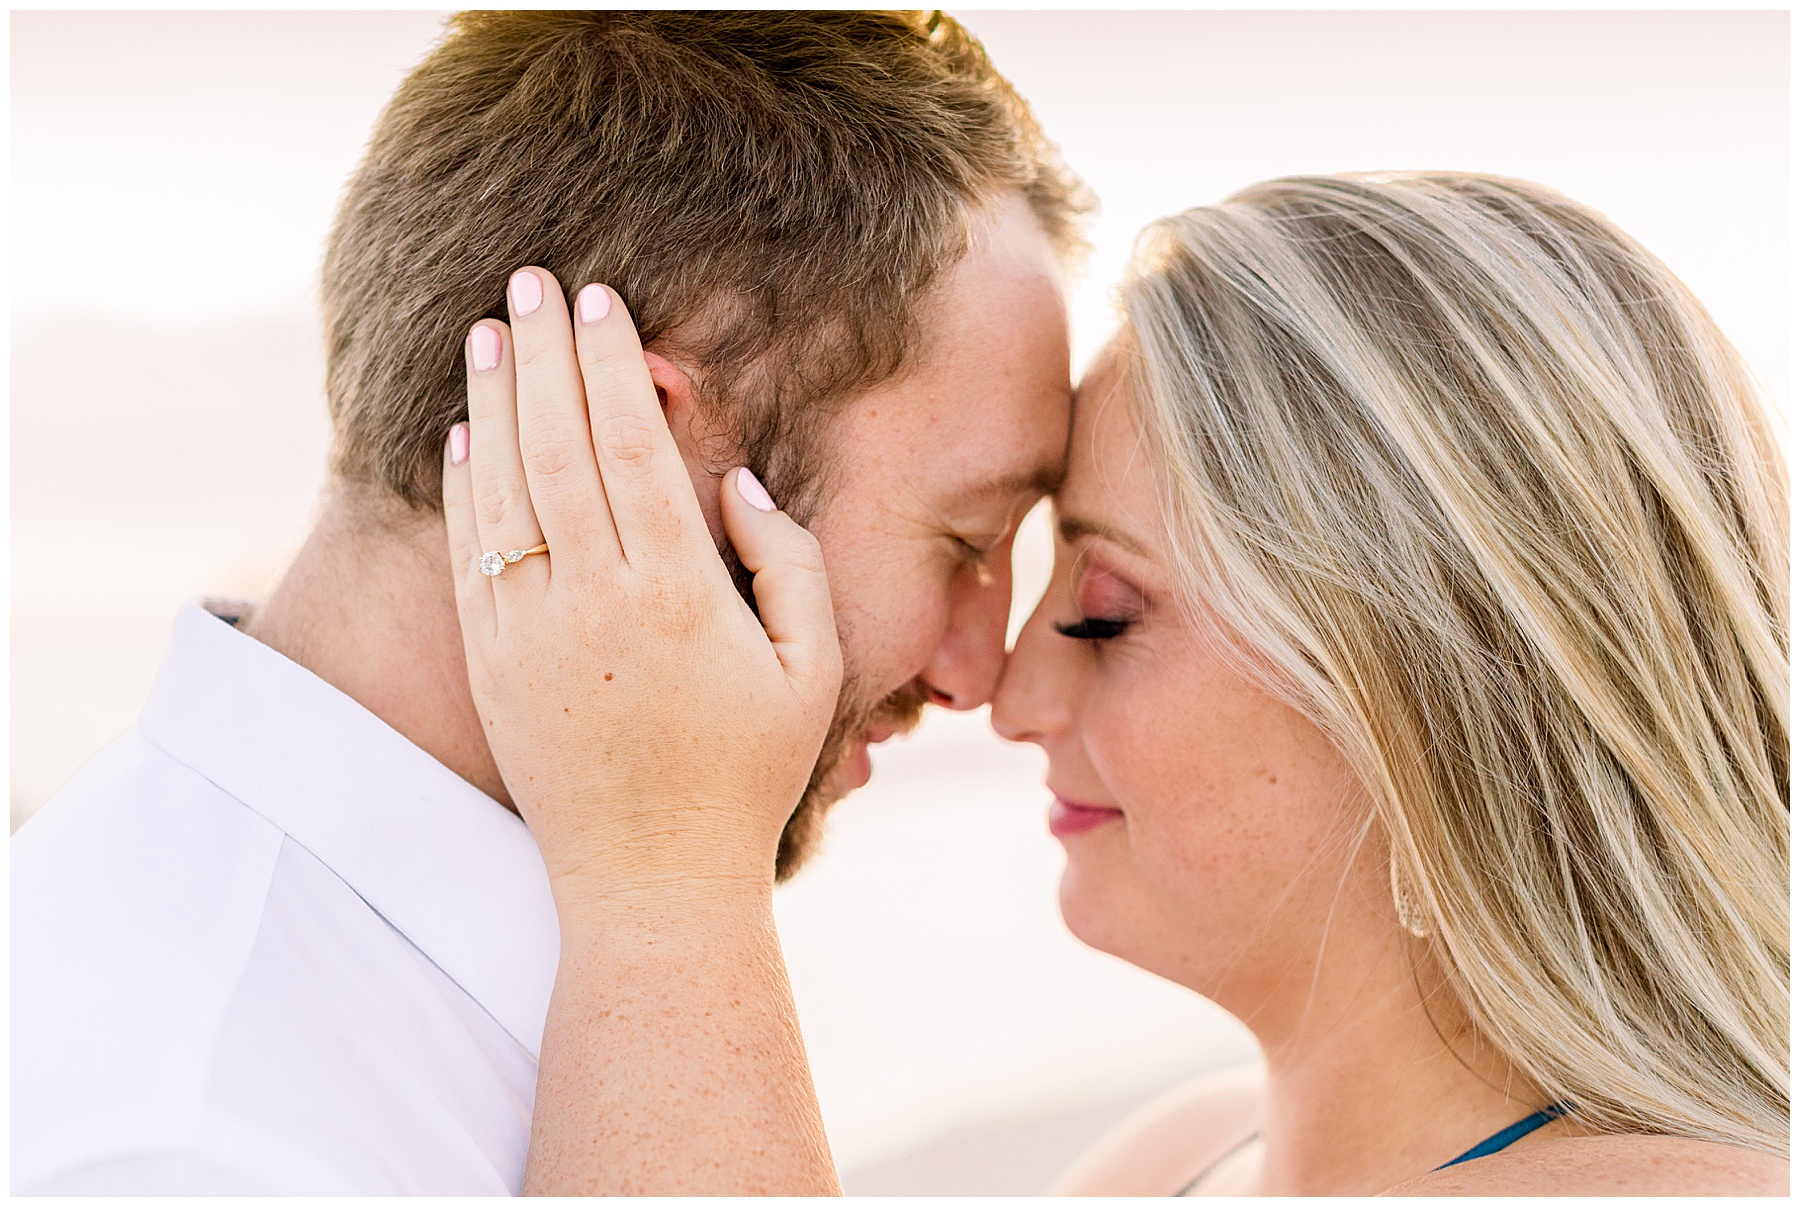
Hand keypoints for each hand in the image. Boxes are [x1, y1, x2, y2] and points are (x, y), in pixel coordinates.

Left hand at [441, 267, 841, 909]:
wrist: (648, 882)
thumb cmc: (745, 775)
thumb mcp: (811, 671)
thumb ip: (789, 564)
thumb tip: (735, 483)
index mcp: (675, 590)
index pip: (630, 444)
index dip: (610, 363)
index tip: (600, 300)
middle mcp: (590, 598)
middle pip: (555, 442)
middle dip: (542, 351)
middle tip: (532, 280)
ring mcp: (528, 631)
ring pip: (501, 485)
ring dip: (493, 398)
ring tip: (489, 331)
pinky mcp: (491, 664)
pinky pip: (471, 551)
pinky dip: (466, 482)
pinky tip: (467, 432)